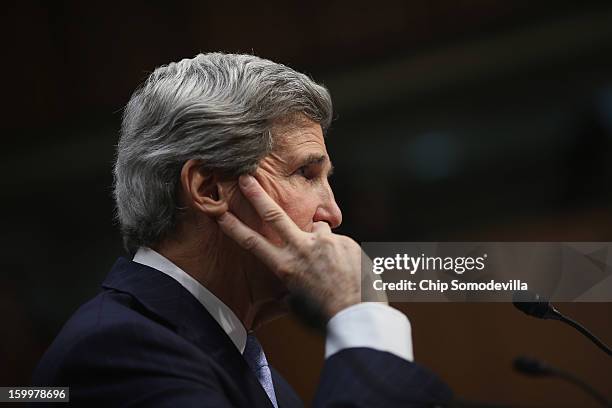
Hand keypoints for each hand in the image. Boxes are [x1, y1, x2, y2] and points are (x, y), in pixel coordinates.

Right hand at [216, 174, 386, 318]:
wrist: (356, 315)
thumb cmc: (325, 314)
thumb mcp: (298, 301)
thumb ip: (291, 282)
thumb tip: (290, 279)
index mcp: (286, 266)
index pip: (253, 242)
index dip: (234, 227)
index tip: (220, 213)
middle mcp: (302, 249)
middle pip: (274, 215)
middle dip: (257, 195)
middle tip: (246, 177)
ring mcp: (325, 242)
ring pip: (318, 228)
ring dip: (321, 240)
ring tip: (333, 264)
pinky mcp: (345, 241)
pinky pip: (340, 242)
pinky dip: (342, 252)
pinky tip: (348, 269)